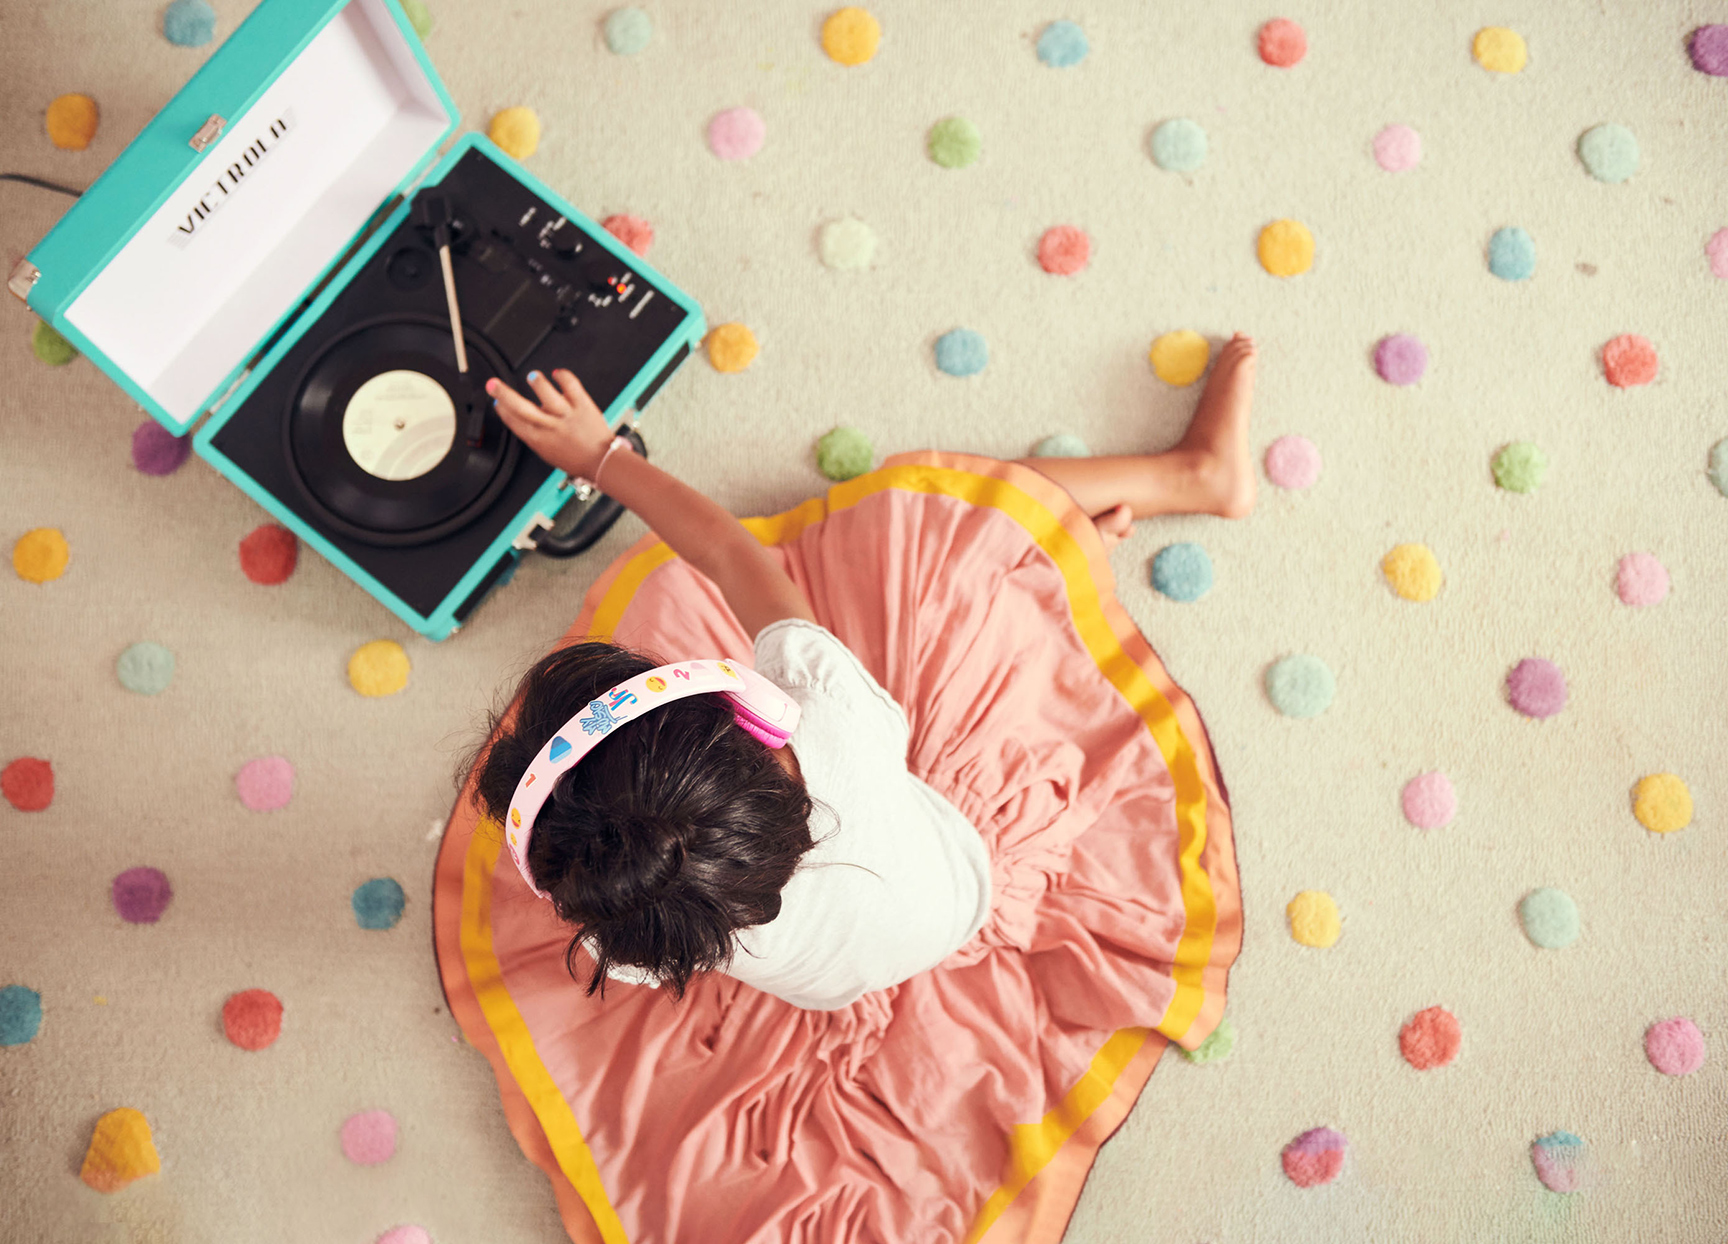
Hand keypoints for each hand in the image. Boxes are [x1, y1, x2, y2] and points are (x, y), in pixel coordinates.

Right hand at [486, 368, 613, 477]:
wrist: (602, 462)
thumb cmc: (577, 459)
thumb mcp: (548, 453)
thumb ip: (536, 435)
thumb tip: (523, 419)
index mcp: (539, 440)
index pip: (514, 422)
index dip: (502, 410)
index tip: (497, 401)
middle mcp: (550, 426)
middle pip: (521, 407)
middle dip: (503, 394)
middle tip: (493, 384)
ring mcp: (567, 415)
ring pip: (547, 394)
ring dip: (538, 382)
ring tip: (533, 377)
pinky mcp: (583, 406)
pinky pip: (572, 386)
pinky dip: (563, 376)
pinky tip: (557, 373)